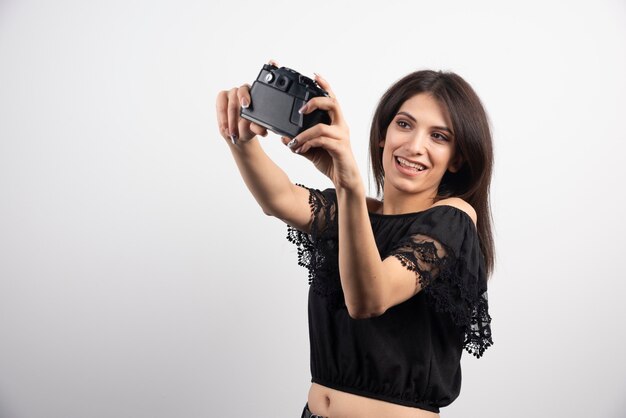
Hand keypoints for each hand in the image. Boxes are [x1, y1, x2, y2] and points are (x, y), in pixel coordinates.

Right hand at [215, 60, 278, 145]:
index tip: (261, 87)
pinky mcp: (221, 97)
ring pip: (231, 99)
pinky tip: (224, 128)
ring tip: (233, 132)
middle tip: (244, 108)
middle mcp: (245, 91)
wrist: (238, 136)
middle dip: (243, 101)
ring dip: (231, 117)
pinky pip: (220, 104)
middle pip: (242, 90)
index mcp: (258, 95)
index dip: (265, 72)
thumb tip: (262, 130)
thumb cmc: (249, 128)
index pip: (260, 84)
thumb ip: (258, 128)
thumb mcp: (256, 130)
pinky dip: (223, 117)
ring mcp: (232, 93)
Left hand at [282, 74, 362, 190]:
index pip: (332, 99)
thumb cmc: (332, 162)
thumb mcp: (311, 150)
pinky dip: (307, 144)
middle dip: (315, 102)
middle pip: (332, 104)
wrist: (345, 181)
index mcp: (335, 123)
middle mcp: (341, 126)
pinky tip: (299, 149)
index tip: (315, 75)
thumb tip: (283, 137)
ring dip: (303, 134)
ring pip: (321, 127)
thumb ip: (299, 142)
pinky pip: (321, 141)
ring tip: (293, 142)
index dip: (325, 86)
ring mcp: (342, 137)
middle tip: (301, 110)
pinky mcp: (340, 148)